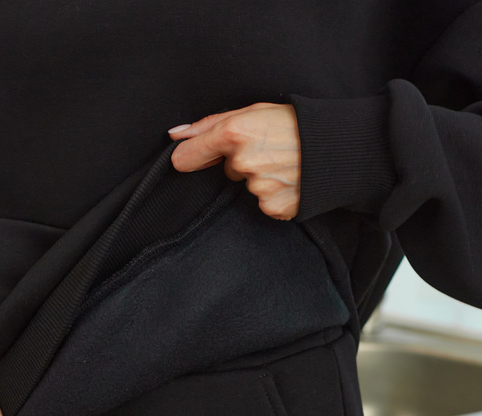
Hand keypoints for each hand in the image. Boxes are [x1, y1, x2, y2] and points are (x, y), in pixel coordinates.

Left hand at [168, 102, 300, 220]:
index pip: (189, 155)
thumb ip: (210, 124)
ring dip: (261, 176)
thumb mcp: (254, 110)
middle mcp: (244, 161)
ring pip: (247, 185)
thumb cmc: (296, 123)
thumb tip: (176, 135)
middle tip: (270, 148)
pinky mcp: (272, 206)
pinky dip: (274, 193)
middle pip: (227, 169)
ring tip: (284, 162)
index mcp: (235, 133)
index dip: (190, 157)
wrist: (338, 147)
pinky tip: (289, 179)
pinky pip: (263, 202)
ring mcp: (258, 187)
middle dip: (243, 160)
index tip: (190, 158)